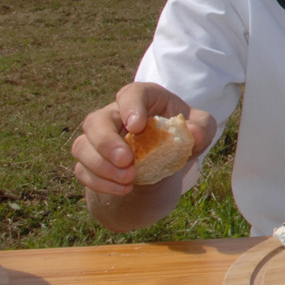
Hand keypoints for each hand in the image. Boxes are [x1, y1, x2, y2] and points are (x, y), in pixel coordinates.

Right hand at [71, 82, 213, 196]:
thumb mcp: (201, 128)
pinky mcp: (91, 159)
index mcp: (143, 98)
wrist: (163, 160)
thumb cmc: (182, 135)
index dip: (130, 107)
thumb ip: (202, 127)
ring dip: (101, 167)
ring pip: (82, 146)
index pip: (131, 94)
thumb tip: (193, 133)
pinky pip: (82, 170)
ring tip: (129, 180)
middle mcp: (115, 114)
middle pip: (96, 121)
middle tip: (127, 161)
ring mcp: (99, 137)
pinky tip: (123, 190)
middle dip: (106, 143)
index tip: (136, 126)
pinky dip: (99, 182)